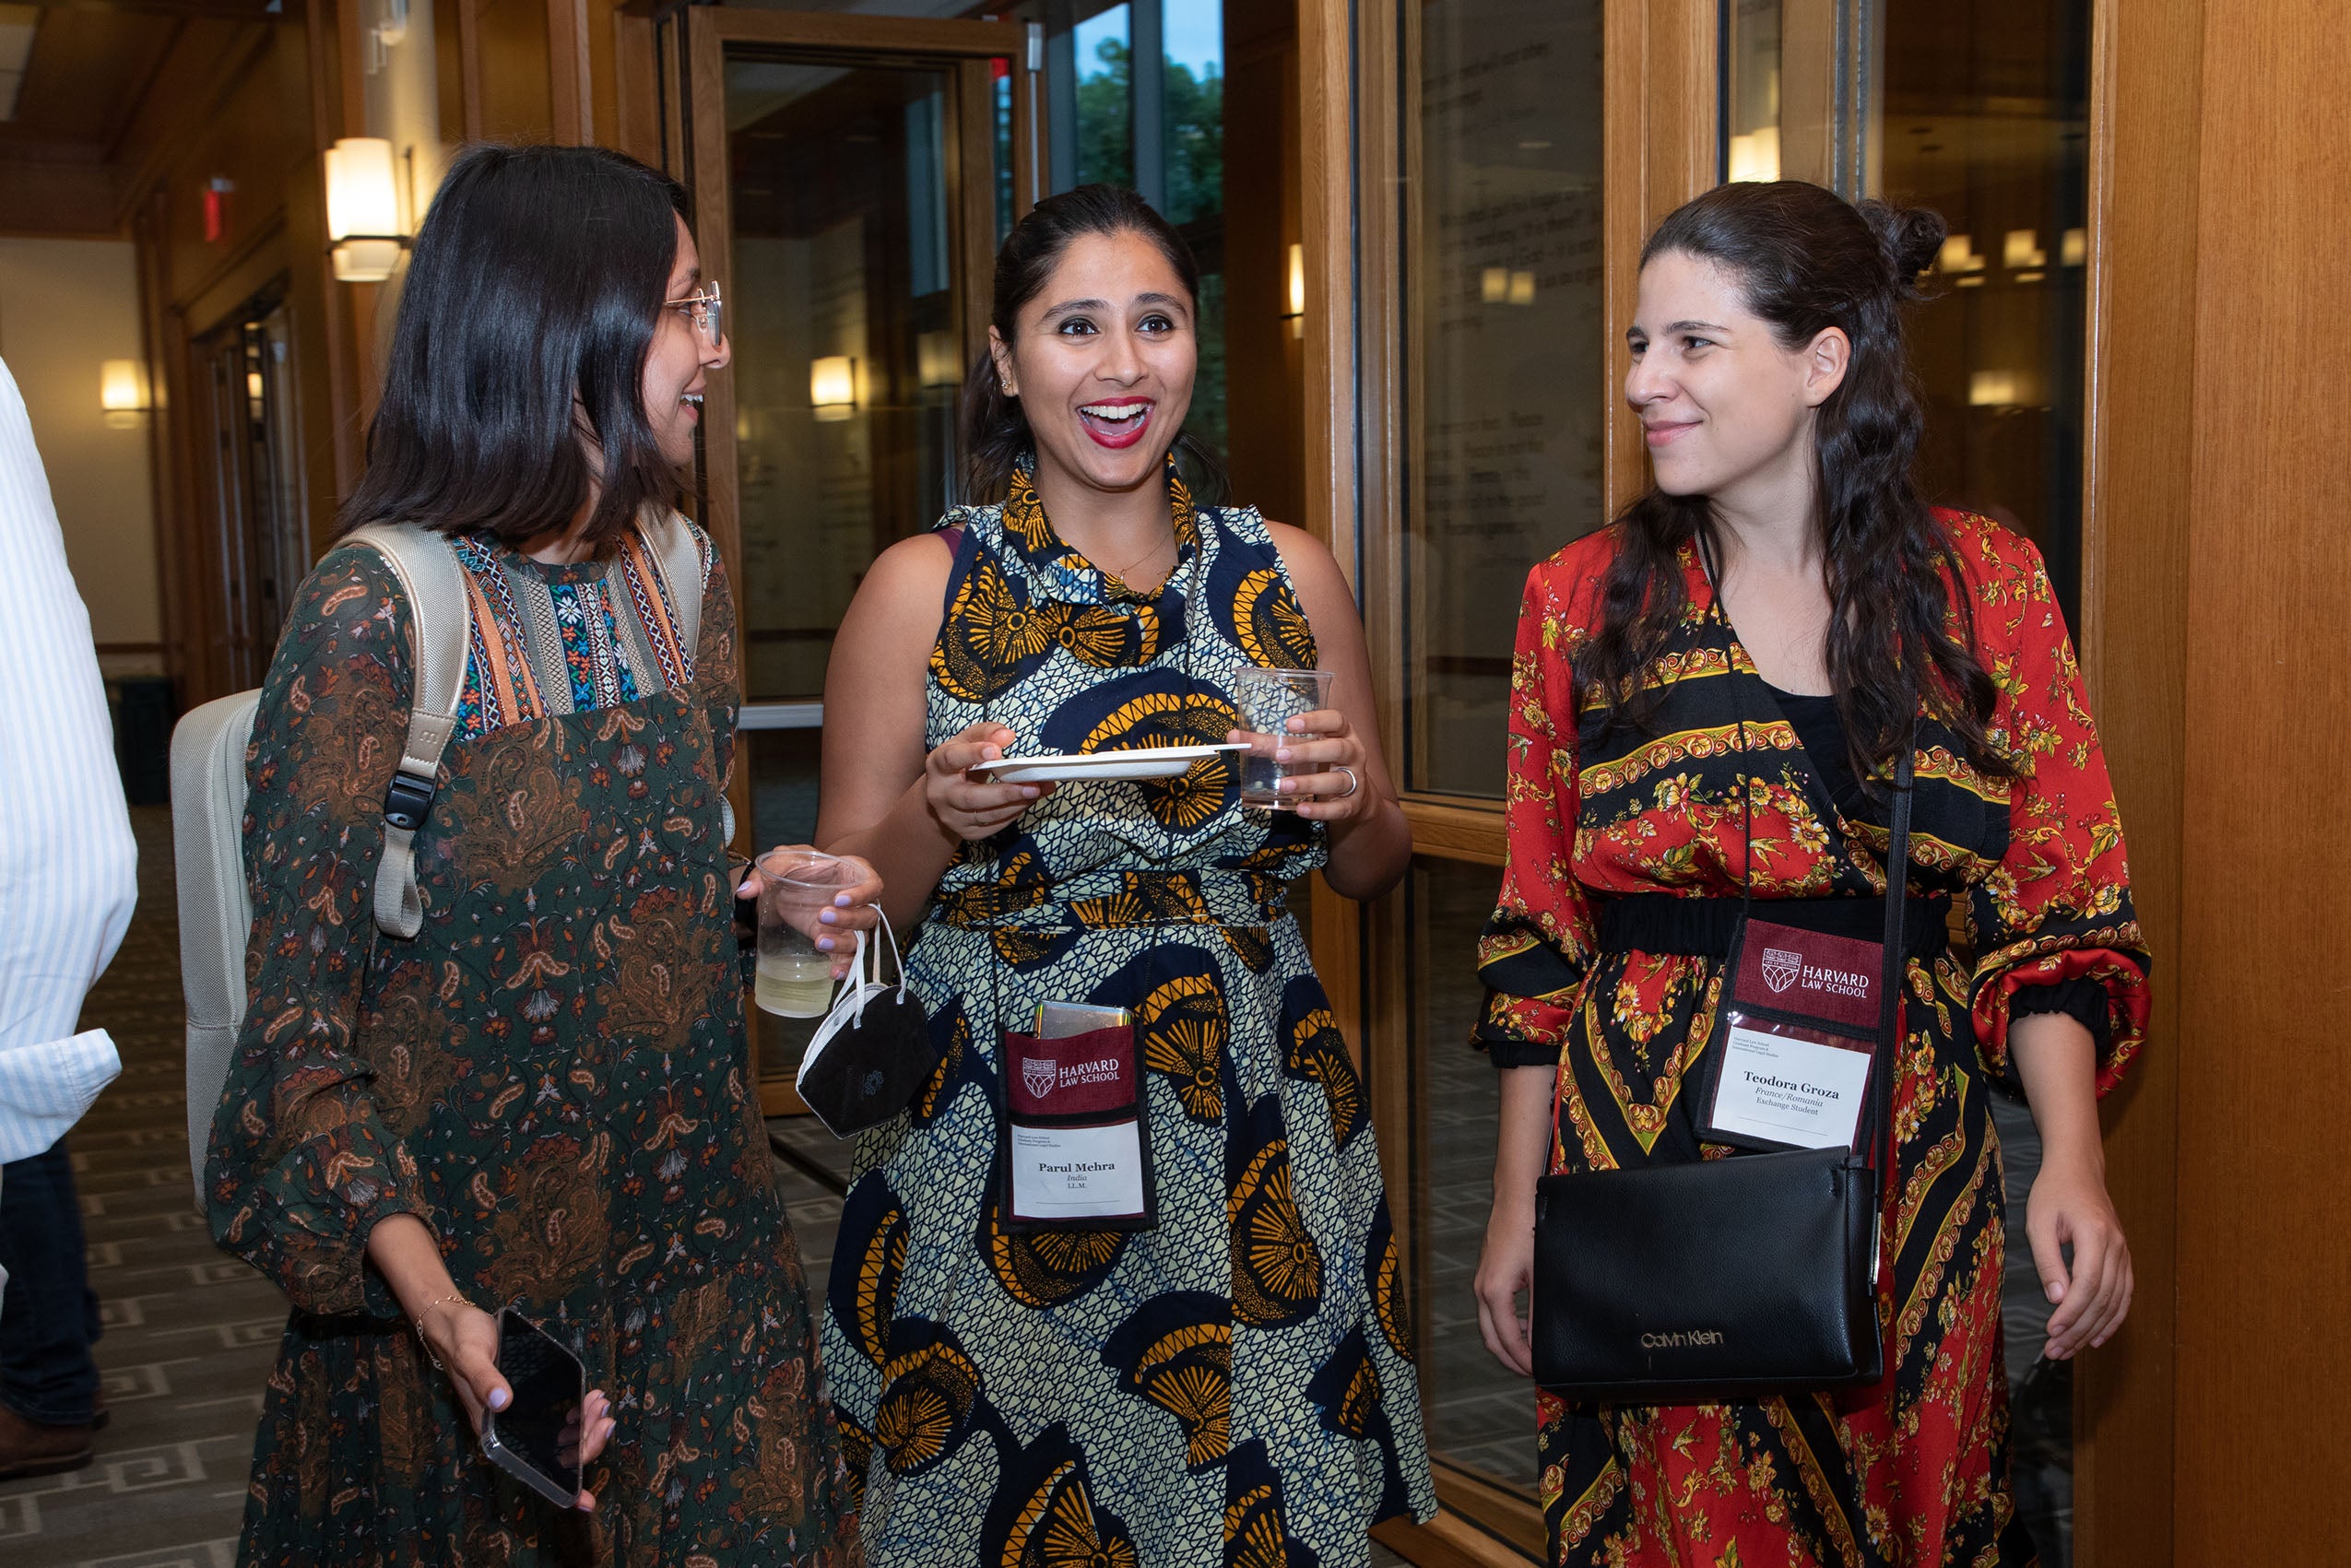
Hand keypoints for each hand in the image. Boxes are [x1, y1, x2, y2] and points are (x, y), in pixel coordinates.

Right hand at [418, 1300, 615, 1511]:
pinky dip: (579, 1411)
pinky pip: (561, 1414)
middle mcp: (511, 1430)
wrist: (456, 1324)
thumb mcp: (470, 1357)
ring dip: (587, 1425)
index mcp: (494, 1433)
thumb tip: (502, 1401)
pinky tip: (590, 1397)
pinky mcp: (532, 1399)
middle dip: (586, 1442)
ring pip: (563, 1434)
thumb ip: (484, 1380)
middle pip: (557, 1452)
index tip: (586, 1499)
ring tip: (599, 1402)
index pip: (533, 1467)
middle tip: (604, 1416)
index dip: (560, 1484)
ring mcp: (523, 1415)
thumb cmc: (462, 1342)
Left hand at [736, 850, 883, 978]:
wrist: (786, 887)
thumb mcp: (782, 861)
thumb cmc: (794, 868)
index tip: (839, 898)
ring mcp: (850, 923)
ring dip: (844, 943)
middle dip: (849, 919)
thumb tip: (746, 892)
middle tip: (822, 915)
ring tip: (820, 942)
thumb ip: (768, 870)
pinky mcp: (838, 940)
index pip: (872, 883)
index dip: (862, 893)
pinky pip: (850, 957)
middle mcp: (858, 900)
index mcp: (852, 873)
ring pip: (862, 938)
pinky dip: (845, 966)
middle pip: (869, 914)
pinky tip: (833, 972)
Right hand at [925, 721, 1054, 841]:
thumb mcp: (967, 741)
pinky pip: (993, 825)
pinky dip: (1014, 813)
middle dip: (1004, 792)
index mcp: (938, 765)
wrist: (945, 795)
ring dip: (1016, 804)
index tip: (996, 751)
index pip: (952, 758)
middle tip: (1033, 785)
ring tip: (1038, 791)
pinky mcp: (967, 832)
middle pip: (971, 797)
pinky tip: (1027, 801)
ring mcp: (952, 816)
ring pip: (986, 815)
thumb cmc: (959, 763)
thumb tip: (1007, 735)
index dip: (973, 754)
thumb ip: (986, 733)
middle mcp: (940, 794)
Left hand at [1228, 709, 1377, 822]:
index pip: (1335, 720)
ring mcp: (1355, 780)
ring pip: (1337, 780)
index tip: (1290, 723)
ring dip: (1309, 782)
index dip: (1315, 720)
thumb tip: (1233, 737)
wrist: (1352, 795)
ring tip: (1284, 785)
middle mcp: (1353, 753)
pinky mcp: (1352, 805)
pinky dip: (1320, 810)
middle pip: (1336, 749)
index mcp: (1342, 733)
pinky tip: (1301, 809)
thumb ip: (1269, 744)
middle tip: (1280, 755)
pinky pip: (1338, 808)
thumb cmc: (1321, 762)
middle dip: (1308, 752)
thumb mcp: (1301, 749)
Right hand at [1473, 1201, 1536, 1377]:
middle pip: (1491, 1339)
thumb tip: (1543, 1338)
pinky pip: (1490, 1311)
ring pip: (1488, 1326)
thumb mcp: (1540, 1275)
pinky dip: (1504, 1326)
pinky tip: (1525, 1325)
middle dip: (1510, 1359)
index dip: (1523, 1360)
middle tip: (1533, 1371)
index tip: (1539, 1371)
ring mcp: (1481, 1282)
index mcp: (1494, 1292)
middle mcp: (1481, 1290)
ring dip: (1507, 1343)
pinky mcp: (1486, 1276)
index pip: (1507, 1339)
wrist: (1515, 1201)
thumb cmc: (1529, 1230)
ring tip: (1531, 1352)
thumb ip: (1539, 1310)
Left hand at [2026, 1154, 2131, 1359]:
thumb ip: (2048, 1261)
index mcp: (2095, 1235)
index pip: (2088, 1285)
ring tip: (2069, 1349)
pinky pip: (2124, 1295)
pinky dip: (2112, 1319)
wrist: (2078, 1170)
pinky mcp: (2123, 1258)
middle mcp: (2116, 1247)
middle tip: (2055, 1351)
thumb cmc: (2053, 1192)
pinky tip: (2097, 1337)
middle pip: (2103, 1299)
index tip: (2052, 1332)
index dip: (2072, 1313)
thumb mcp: (2038, 1222)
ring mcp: (2124, 1253)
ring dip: (2093, 1330)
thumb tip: (2057, 1299)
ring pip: (2116, 1302)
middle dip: (2079, 1329)